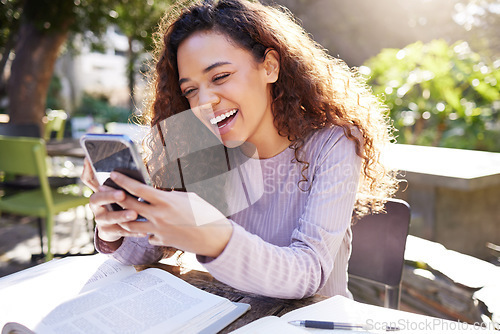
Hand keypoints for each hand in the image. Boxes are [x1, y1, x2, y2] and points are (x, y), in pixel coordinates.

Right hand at [81, 159, 141, 243]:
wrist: (114, 223)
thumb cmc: (118, 199)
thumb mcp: (115, 186)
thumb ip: (114, 174)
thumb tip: (97, 156)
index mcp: (97, 191)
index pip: (89, 181)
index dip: (94, 176)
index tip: (110, 175)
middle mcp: (96, 206)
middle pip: (98, 200)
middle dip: (110, 197)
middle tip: (122, 194)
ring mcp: (101, 220)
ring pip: (109, 218)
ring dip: (121, 215)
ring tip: (134, 214)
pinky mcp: (109, 231)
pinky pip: (120, 232)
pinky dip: (132, 231)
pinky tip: (143, 231)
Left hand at [109, 171, 232, 257]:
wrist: (214, 236)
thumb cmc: (205, 213)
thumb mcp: (188, 197)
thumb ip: (170, 196)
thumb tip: (159, 193)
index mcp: (166, 200)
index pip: (138, 189)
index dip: (123, 181)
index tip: (114, 174)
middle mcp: (159, 215)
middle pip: (128, 205)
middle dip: (116, 197)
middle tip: (109, 192)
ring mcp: (158, 230)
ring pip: (130, 224)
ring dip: (125, 218)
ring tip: (122, 212)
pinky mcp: (162, 241)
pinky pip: (147, 236)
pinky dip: (146, 232)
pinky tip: (149, 229)